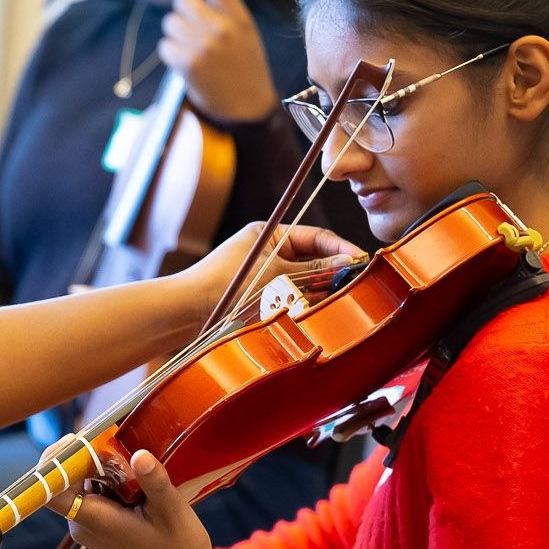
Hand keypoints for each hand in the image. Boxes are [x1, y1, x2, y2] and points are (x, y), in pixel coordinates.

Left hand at [62, 451, 240, 548]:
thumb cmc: (180, 547)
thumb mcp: (172, 510)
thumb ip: (153, 481)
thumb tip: (139, 455)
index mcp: (95, 522)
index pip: (51, 492)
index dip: (54, 463)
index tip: (76, 439)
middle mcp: (83, 524)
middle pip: (65, 481)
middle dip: (86, 457)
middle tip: (115, 441)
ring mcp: (89, 525)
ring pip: (80, 484)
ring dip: (99, 467)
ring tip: (131, 465)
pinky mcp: (98, 524)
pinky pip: (92, 492)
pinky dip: (107, 478)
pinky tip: (134, 478)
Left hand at [159, 0, 278, 123]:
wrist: (248, 106)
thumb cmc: (246, 68)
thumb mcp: (247, 33)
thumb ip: (226, 11)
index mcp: (239, 18)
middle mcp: (221, 28)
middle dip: (182, 10)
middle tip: (189, 24)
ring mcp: (203, 46)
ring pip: (170, 22)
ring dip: (175, 33)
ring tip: (189, 46)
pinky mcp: (187, 64)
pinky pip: (165, 46)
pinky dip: (170, 53)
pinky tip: (184, 60)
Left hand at [177, 220, 360, 325]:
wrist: (186, 311)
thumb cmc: (225, 284)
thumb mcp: (275, 274)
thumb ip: (313, 270)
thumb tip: (348, 263)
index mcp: (270, 234)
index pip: (317, 237)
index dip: (342, 250)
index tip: (362, 262)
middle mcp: (269, 252)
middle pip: (313, 261)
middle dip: (333, 273)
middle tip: (356, 286)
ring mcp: (264, 276)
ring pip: (304, 282)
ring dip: (318, 291)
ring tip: (336, 302)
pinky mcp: (259, 298)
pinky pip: (290, 299)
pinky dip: (303, 305)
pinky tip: (311, 314)